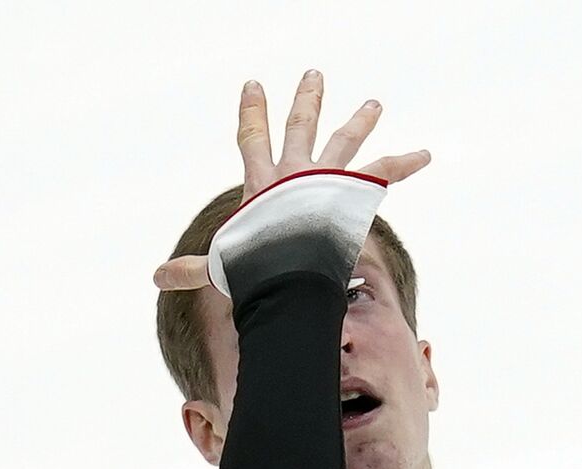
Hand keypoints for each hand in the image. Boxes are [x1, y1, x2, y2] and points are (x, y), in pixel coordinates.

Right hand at [154, 70, 430, 290]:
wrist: (292, 271)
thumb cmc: (257, 269)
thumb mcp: (222, 266)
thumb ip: (192, 270)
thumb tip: (155, 278)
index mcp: (262, 185)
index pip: (252, 140)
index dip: (252, 113)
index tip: (253, 85)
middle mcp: (295, 174)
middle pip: (300, 126)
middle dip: (307, 100)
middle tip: (314, 76)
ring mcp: (327, 179)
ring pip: (345, 141)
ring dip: (360, 121)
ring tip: (374, 103)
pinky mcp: (354, 191)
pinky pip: (385, 173)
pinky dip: (405, 163)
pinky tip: (426, 153)